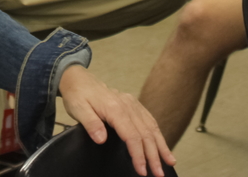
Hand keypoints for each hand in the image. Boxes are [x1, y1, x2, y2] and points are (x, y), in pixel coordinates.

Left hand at [59, 64, 173, 175]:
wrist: (79, 79)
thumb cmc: (78, 95)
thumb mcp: (78, 109)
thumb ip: (91, 124)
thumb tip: (101, 139)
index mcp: (114, 108)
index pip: (131, 135)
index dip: (138, 154)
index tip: (142, 170)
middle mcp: (128, 105)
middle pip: (145, 133)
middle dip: (153, 155)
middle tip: (158, 174)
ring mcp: (133, 104)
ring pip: (151, 127)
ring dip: (161, 146)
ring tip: (169, 162)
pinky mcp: (134, 105)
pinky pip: (150, 120)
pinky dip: (158, 135)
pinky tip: (163, 146)